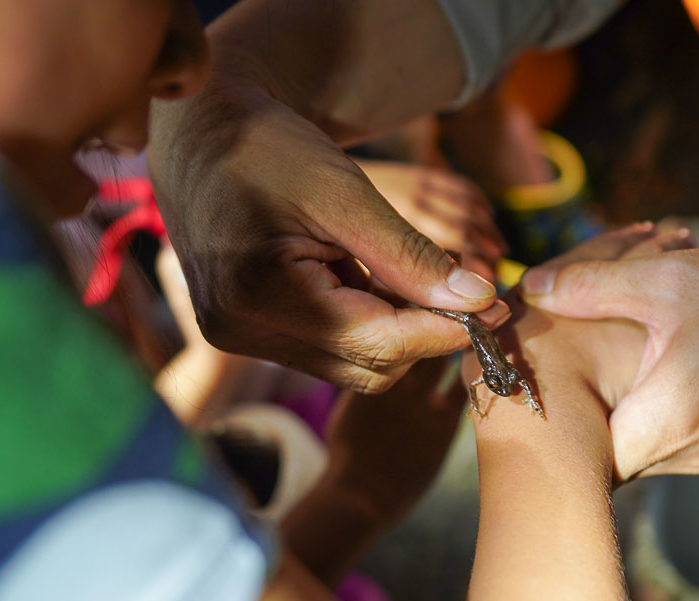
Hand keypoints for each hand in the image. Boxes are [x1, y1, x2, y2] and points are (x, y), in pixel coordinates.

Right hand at [149, 87, 508, 393]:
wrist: (203, 135)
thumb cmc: (270, 147)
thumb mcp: (347, 193)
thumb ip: (410, 255)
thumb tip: (478, 299)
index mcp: (259, 295)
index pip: (378, 344)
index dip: (444, 330)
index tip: (495, 306)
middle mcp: (241, 331)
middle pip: (369, 367)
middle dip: (422, 331)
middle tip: (460, 286)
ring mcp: (240, 337)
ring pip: (352, 364)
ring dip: (393, 327)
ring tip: (398, 268)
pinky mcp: (248, 332)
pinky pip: (329, 349)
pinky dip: (364, 322)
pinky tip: (364, 276)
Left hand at [520, 240, 698, 478]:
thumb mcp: (668, 277)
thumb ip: (591, 286)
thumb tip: (530, 286)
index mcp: (672, 415)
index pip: (588, 457)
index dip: (556, 429)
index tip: (532, 394)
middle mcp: (694, 451)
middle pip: (610, 455)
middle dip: (582, 417)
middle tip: (555, 373)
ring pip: (641, 449)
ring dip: (618, 413)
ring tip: (594, 368)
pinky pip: (672, 441)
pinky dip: (651, 412)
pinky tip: (644, 369)